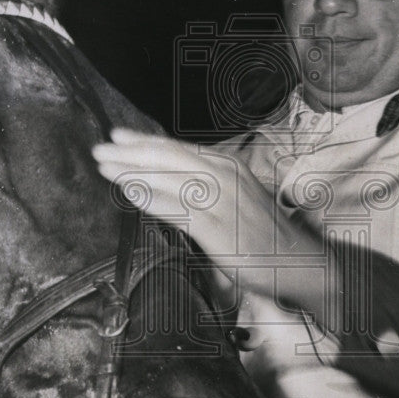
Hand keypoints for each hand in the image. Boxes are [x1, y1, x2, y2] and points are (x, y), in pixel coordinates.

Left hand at [92, 128, 278, 287]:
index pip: (178, 148)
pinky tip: (130, 194)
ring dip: (133, 172)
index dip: (144, 141)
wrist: (299, 261)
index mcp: (227, 166)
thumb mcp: (237, 196)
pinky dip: (152, 199)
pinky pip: (178, 209)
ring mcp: (222, 201)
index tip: (118, 136)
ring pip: (169, 179)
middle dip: (130, 152)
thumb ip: (207, 184)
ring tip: (105, 169)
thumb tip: (170, 178)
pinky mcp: (218, 228)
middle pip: (169, 158)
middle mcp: (224, 176)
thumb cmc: (263, 232)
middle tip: (100, 149)